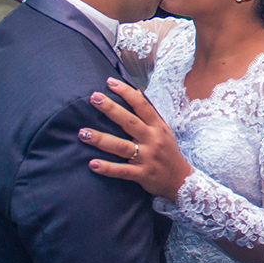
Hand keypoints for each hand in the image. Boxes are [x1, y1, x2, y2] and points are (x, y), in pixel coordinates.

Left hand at [79, 78, 192, 202]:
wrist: (181, 180)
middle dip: (111, 109)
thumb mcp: (163, 130)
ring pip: (121, 146)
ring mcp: (147, 157)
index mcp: (158, 127)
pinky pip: (122, 171)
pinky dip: (107, 168)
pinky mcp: (142, 174)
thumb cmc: (168, 152)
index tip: (110, 82)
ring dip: (101, 139)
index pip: (142, 105)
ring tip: (82, 132)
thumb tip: (136, 92)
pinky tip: (92, 164)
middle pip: (129, 122)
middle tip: (93, 98)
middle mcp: (153, 139)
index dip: (126, 93)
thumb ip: (149, 114)